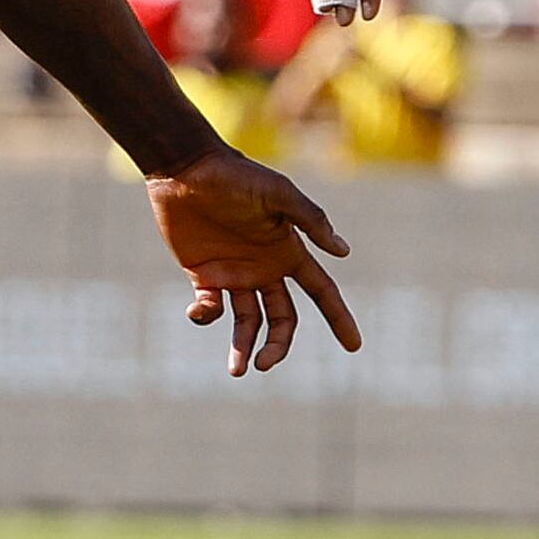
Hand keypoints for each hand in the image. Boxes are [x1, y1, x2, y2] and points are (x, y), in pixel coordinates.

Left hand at [145, 150, 359, 376]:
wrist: (185, 169)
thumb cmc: (235, 176)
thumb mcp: (278, 194)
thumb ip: (310, 220)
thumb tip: (344, 251)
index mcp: (288, 252)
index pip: (322, 292)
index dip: (340, 318)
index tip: (354, 346)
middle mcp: (265, 268)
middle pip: (283, 319)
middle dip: (278, 345)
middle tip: (263, 363)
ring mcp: (234, 273)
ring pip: (247, 322)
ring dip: (243, 345)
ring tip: (238, 369)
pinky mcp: (203, 274)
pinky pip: (210, 308)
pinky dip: (205, 316)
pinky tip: (201, 309)